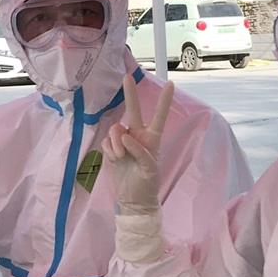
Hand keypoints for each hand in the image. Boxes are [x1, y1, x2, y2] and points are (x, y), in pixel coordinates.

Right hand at [101, 76, 171, 211]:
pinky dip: (109, 150)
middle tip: (126, 77)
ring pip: (115, 129)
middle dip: (130, 94)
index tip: (171, 84)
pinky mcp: (111, 148)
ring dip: (115, 143)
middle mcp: (137, 135)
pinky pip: (106, 141)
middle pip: (133, 111)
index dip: (164, 101)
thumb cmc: (146, 185)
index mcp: (152, 139)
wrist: (132, 200)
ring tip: (120, 158)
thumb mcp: (149, 169)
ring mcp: (123, 141)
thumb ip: (139, 151)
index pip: (159, 117)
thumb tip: (124, 136)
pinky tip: (115, 160)